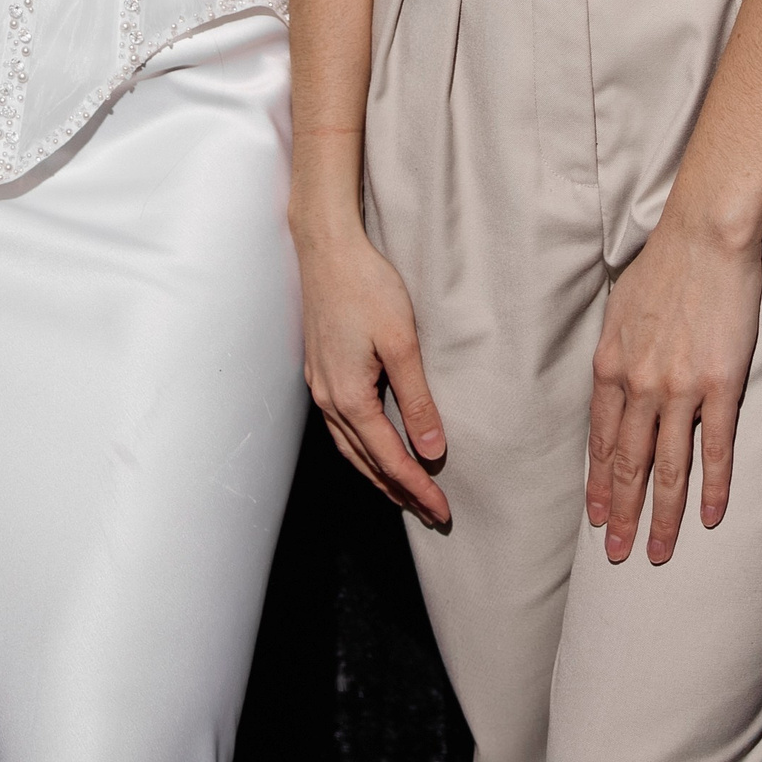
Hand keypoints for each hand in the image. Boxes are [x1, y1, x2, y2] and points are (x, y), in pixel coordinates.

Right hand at [296, 220, 449, 524]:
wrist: (327, 248)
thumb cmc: (366, 287)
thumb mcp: (401, 343)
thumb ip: (417, 401)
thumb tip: (432, 451)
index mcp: (348, 397)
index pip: (388, 459)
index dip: (417, 488)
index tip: (442, 511)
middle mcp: (327, 398)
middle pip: (364, 462)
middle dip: (398, 491)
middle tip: (430, 513)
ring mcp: (319, 383)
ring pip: (349, 447)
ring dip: (377, 473)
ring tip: (404, 492)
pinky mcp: (320, 368)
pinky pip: (340, 425)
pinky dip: (361, 447)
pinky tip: (373, 445)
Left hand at [586, 211, 761, 562]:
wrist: (703, 236)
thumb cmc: (662, 265)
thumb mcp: (619, 310)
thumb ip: (616, 353)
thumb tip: (612, 382)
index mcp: (610, 365)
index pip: (600, 440)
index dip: (598, 484)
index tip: (596, 518)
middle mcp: (638, 383)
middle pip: (628, 463)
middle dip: (622, 514)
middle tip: (618, 555)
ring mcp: (679, 387)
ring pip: (667, 466)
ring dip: (663, 515)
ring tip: (659, 553)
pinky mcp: (719, 384)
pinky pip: (715, 447)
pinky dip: (712, 486)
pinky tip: (709, 517)